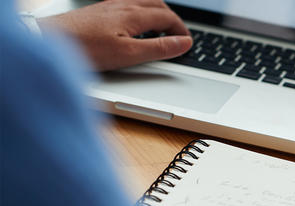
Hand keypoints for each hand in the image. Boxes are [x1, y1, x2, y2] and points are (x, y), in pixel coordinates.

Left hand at [37, 0, 191, 70]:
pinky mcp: (98, 11)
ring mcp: (109, 6)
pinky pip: (128, 4)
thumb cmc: (84, 48)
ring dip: (158, 12)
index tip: (187, 43)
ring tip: (162, 27)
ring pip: (143, 2)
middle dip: (172, 19)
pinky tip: (134, 23)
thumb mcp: (128, 54)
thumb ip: (159, 48)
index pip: (168, 18)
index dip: (181, 31)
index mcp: (134, 15)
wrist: (48, 40)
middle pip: (158, 6)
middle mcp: (123, 5)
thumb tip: (184, 43)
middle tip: (179, 35)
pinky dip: (141, 12)